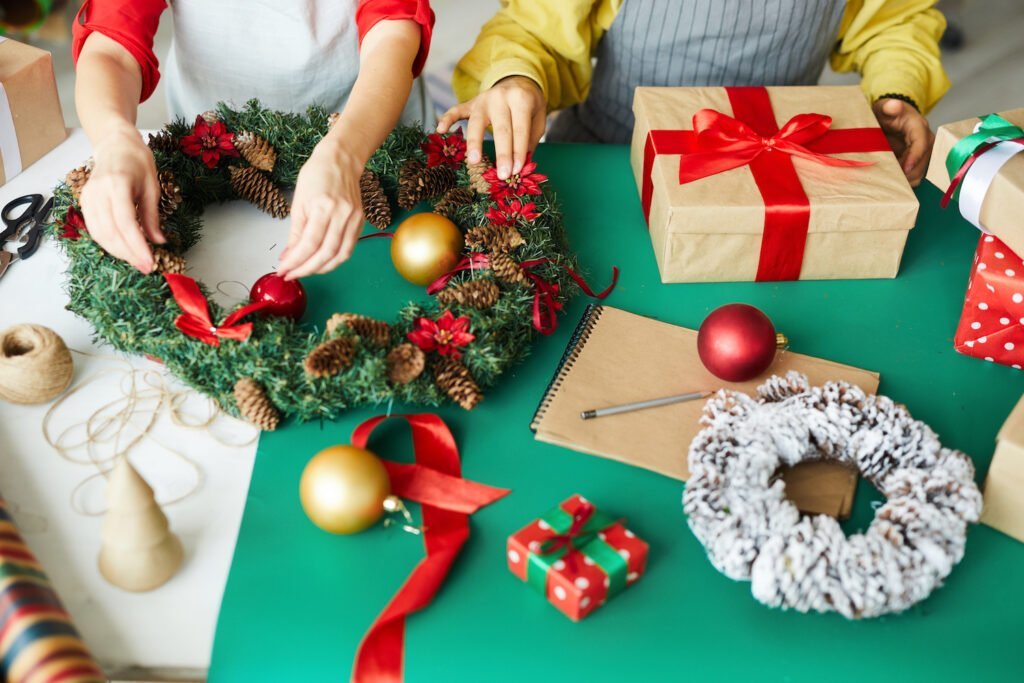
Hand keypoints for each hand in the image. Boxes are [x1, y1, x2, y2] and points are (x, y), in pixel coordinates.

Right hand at [79, 125, 163, 272]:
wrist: (115, 144)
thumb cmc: (137, 161)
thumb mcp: (152, 187)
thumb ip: (152, 216)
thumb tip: (158, 241)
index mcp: (117, 184)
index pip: (125, 222)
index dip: (137, 246)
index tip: (149, 262)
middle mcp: (98, 191)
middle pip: (110, 232)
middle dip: (128, 254)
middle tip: (146, 267)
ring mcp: (88, 197)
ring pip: (99, 233)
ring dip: (118, 251)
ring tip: (136, 262)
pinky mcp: (84, 202)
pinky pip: (94, 228)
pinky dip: (108, 242)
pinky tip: (123, 250)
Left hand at [278, 139, 363, 279]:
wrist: (341, 160)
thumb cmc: (317, 175)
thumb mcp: (299, 201)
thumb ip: (296, 232)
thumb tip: (289, 256)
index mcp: (324, 207)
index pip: (309, 244)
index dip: (296, 262)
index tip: (283, 270)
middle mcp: (342, 215)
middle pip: (326, 254)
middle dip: (307, 269)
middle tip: (292, 275)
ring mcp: (354, 219)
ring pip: (340, 255)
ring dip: (322, 268)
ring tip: (306, 271)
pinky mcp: (361, 222)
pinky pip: (349, 248)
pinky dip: (335, 260)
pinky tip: (322, 262)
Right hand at [437, 75, 546, 179]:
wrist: (518, 81)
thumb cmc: (529, 107)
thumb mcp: (538, 120)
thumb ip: (530, 140)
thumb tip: (519, 165)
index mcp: (521, 100)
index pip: (519, 130)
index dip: (519, 152)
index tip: (517, 171)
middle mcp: (500, 97)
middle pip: (500, 129)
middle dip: (502, 154)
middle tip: (502, 175)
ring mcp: (483, 99)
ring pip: (477, 123)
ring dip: (475, 142)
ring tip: (474, 161)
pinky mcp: (471, 103)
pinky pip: (456, 110)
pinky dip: (447, 119)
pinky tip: (440, 130)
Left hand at [873, 98, 933, 186]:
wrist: (888, 119)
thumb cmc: (885, 113)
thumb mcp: (882, 107)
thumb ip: (887, 107)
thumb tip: (894, 105)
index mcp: (918, 126)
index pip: (922, 143)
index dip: (914, 157)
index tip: (904, 169)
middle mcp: (926, 140)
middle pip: (923, 161)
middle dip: (908, 172)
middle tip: (890, 178)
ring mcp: (924, 152)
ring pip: (920, 172)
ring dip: (906, 178)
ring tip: (889, 179)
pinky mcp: (919, 162)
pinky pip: (915, 176)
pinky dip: (905, 181)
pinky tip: (892, 180)